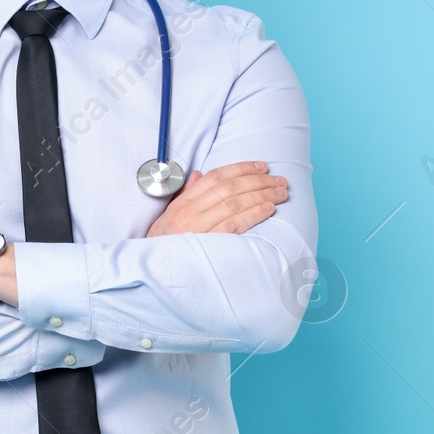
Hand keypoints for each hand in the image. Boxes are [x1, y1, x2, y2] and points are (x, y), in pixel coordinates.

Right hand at [145, 160, 287, 237]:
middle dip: (258, 180)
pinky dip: (254, 214)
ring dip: (262, 195)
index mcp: (183, 202)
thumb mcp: (170, 214)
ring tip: (280, 192)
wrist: (153, 267)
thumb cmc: (163, 242)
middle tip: (279, 179)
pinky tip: (268, 208)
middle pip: (229, 188)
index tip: (261, 166)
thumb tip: (201, 175)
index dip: (241, 168)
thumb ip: (187, 194)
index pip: (215, 177)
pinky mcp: (208, 243)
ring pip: (235, 204)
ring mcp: (198, 227)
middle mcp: (190, 212)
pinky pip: (235, 224)